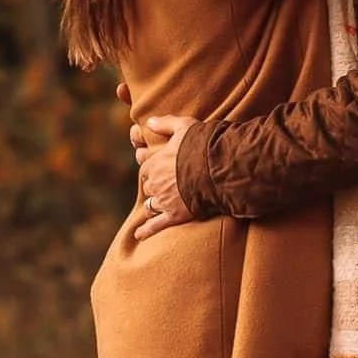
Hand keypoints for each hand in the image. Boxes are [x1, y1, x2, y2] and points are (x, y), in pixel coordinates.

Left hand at [133, 114, 199, 239]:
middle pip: (149, 187)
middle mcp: (155, 183)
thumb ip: (165, 123)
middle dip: (156, 186)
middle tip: (168, 186)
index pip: (146, 167)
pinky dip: (146, 230)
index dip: (153, 168)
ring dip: (155, 205)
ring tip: (161, 205)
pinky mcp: (175, 216)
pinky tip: (139, 235)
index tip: (160, 169)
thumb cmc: (202, 145)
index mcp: (154, 163)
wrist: (218, 169)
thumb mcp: (184, 126)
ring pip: (151, 205)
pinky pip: (156, 225)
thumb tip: (149, 122)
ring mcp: (164, 200)